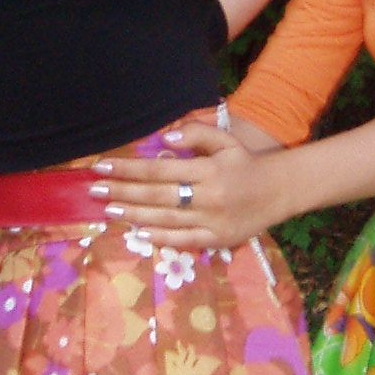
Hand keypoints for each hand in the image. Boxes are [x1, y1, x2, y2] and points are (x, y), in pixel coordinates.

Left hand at [92, 120, 285, 250]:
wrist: (279, 191)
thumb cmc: (244, 164)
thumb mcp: (226, 140)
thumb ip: (196, 134)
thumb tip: (165, 139)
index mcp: (208, 170)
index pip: (159, 170)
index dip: (129, 169)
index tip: (103, 167)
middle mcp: (208, 197)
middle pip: (157, 196)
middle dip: (123, 192)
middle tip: (95, 190)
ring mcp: (212, 221)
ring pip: (165, 219)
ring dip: (134, 215)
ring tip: (109, 210)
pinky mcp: (217, 240)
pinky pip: (184, 240)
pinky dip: (160, 238)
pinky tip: (139, 233)